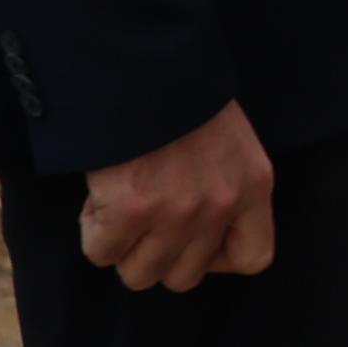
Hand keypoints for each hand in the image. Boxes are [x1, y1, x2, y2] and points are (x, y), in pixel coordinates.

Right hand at [79, 101, 275, 291]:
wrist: (146, 69)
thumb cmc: (183, 102)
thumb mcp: (232, 144)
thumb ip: (225, 190)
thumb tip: (195, 242)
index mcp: (254, 186)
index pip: (254, 258)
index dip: (216, 259)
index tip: (191, 241)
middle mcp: (220, 206)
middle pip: (184, 277)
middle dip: (158, 255)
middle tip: (144, 220)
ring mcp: (176, 212)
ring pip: (140, 274)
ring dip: (123, 247)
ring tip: (122, 206)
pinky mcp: (130, 210)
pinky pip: (101, 253)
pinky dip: (93, 231)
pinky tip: (101, 197)